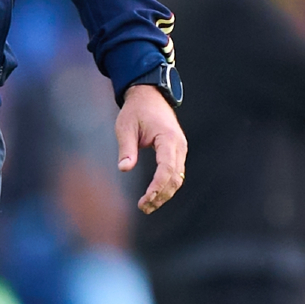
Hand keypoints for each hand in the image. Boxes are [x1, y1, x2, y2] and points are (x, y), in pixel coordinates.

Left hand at [116, 84, 186, 213]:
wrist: (149, 96)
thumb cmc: (135, 110)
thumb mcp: (125, 127)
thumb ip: (126, 148)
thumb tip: (124, 169)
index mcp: (167, 138)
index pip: (166, 168)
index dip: (157, 186)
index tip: (146, 199)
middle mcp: (179, 145)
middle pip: (175, 177)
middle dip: (161, 195)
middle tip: (143, 207)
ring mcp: (180, 148)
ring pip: (178, 178)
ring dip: (165, 193)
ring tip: (147, 206)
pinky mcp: (177, 151)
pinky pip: (176, 172)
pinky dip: (167, 185)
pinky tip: (154, 195)